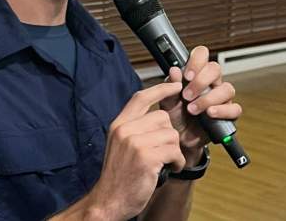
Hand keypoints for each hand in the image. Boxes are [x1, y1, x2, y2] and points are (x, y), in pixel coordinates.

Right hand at [86, 82, 186, 219]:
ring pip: (171, 134)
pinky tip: (169, 169)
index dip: (160, 89)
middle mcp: (125, 130)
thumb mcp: (120, 145)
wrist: (108, 201)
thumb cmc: (118, 176)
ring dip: (174, 151)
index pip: (140, 97)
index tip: (175, 85)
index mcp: (118, 125)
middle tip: (165, 151)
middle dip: (169, 135)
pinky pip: (174, 151)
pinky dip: (177, 162)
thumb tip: (158, 115)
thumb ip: (134, 128)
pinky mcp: (146, 157)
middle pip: (162, 117)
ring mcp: (135, 143)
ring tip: (166, 163)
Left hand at [159, 46, 242, 165]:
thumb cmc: (174, 116)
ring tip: (193, 109)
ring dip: (209, 98)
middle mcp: (211, 83)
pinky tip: (210, 114)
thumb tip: (174, 70)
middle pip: (215, 69)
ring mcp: (221, 98)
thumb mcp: (167, 101)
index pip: (202, 55)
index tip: (186, 75)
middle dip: (201, 81)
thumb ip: (170, 86)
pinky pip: (234, 109)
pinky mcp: (228, 115)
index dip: (196, 61)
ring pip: (227, 88)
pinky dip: (222, 110)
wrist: (178, 139)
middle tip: (186, 95)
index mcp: (196, 74)